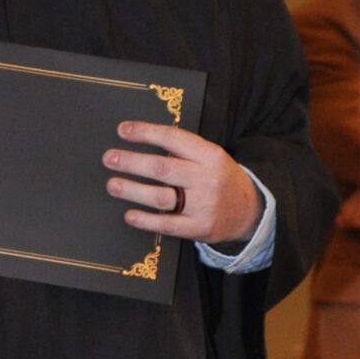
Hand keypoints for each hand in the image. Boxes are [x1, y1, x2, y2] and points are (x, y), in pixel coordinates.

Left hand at [104, 124, 262, 245]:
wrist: (249, 212)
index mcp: (210, 155)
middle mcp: (206, 179)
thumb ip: (184, 150)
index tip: (123, 130)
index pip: (173, 139)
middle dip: (132, 162)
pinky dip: (145, 220)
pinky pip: (167, 225)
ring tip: (112, 185)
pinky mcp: (198, 228)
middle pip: (162, 168)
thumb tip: (144, 138)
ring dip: (133, 190)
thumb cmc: (221, 180)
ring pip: (161, 197)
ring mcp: (203, 205)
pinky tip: (129, 215)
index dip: (146, 133)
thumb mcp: (211, 158)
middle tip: (109, 158)